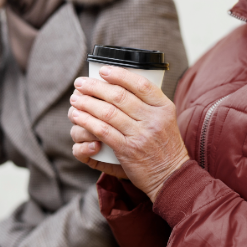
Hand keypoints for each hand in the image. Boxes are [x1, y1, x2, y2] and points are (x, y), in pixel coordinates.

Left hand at [67, 66, 189, 201]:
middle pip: (120, 96)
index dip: (119, 74)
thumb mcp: (165, 120)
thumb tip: (120, 84)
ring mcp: (141, 135)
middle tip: (80, 83)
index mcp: (164, 108)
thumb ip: (148, 104)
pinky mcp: (128, 150)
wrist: (171, 175)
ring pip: (108, 112)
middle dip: (95, 87)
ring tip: (75, 99)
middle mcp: (154, 119)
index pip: (141, 84)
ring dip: (87, 103)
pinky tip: (78, 116)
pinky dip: (88, 121)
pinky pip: (103, 131)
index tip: (102, 70)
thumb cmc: (164, 145)